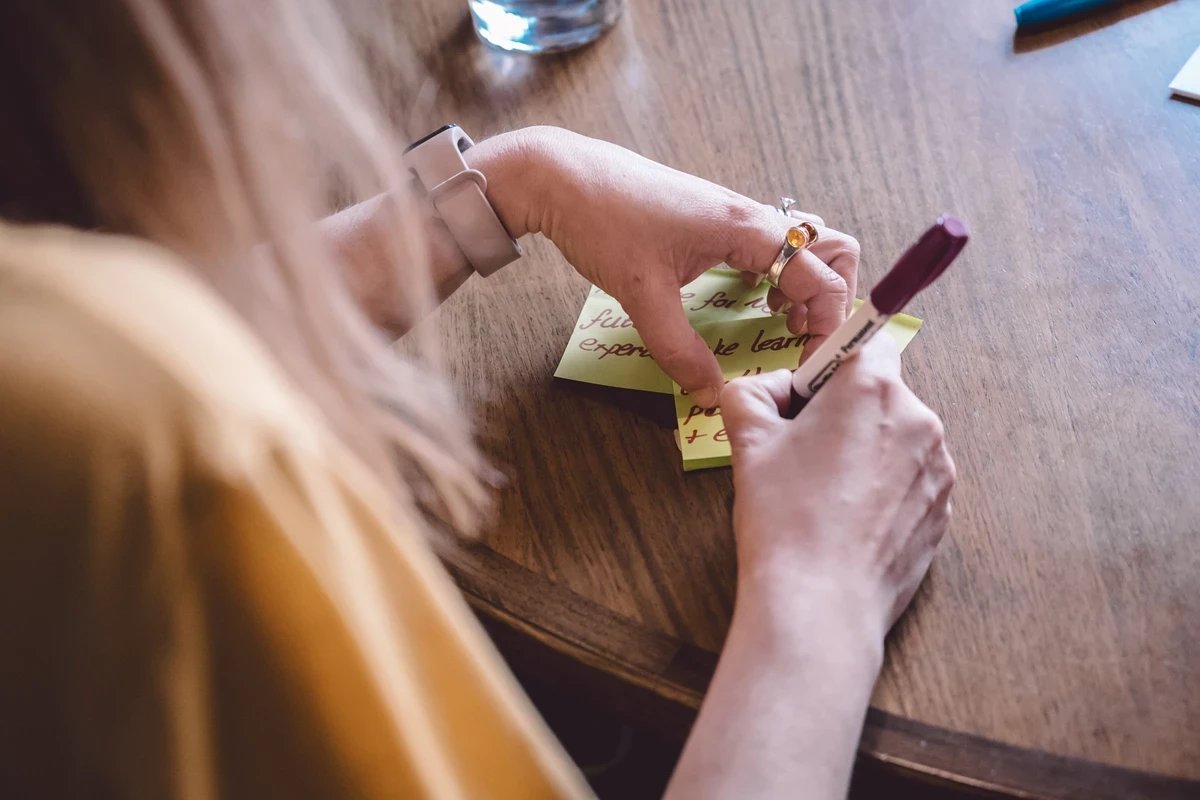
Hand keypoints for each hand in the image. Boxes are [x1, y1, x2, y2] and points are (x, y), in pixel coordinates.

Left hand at [481, 127, 859, 407]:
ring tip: (776, 318)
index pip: (822, 276)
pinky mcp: (715, 218)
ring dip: (805, 283)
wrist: (561, 176)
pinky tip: (747, 297)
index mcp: (746, 229)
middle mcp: (751, 216)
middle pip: (832, 248)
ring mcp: (734, 214)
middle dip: (830, 296)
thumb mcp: (641, 296)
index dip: (828, 324)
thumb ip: (678, 350)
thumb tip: (710, 395)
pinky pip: (769, 245)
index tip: (807, 361)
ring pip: (801, 244)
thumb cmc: (603, 222)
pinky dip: (777, 273)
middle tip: (798, 334)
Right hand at [721, 335, 954, 640]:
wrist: (819, 603)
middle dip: (843, 413)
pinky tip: (847, 522)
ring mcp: (938, 470)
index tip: (806, 396)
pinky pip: (910, 482)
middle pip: (880, 394)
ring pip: (896, 439)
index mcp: (872, 389)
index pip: (864, 343)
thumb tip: (766, 392)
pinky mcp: (943, 512)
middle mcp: (918, 420)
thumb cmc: (784, 519)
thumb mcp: (747, 442)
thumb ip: (749, 394)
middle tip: (801, 453)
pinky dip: (883, 491)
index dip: (829, 366)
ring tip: (823, 495)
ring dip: (866, 452)